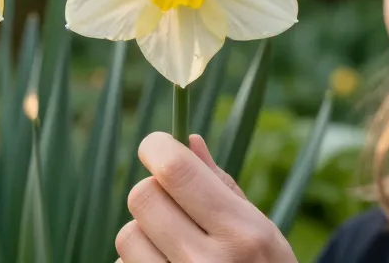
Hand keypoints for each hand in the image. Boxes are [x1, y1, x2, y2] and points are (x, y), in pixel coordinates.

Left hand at [116, 133, 296, 262]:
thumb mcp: (261, 231)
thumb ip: (221, 186)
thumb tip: (187, 141)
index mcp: (242, 234)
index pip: (174, 170)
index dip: (157, 148)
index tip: (158, 148)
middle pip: (142, 197)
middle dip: (155, 194)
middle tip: (175, 206)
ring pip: (127, 235)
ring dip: (145, 235)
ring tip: (176, 248)